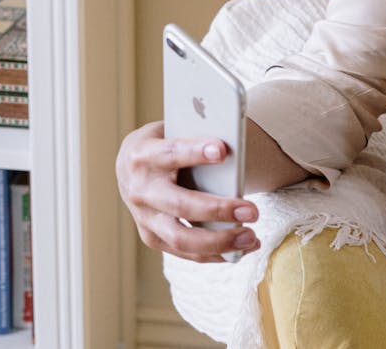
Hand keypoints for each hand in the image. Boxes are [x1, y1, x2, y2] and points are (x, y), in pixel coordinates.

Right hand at [115, 120, 259, 262]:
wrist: (132, 166)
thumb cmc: (165, 144)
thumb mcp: (173, 132)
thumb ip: (197, 138)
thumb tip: (234, 147)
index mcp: (143, 155)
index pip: (171, 153)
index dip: (195, 152)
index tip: (223, 150)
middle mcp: (140, 190)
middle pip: (179, 205)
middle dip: (218, 209)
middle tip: (252, 211)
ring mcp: (144, 218)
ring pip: (181, 238)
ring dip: (220, 241)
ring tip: (251, 237)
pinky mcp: (152, 237)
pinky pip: (185, 252)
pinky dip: (215, 253)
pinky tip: (241, 248)